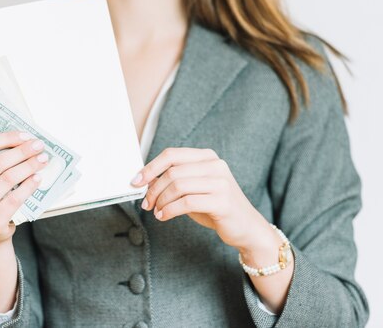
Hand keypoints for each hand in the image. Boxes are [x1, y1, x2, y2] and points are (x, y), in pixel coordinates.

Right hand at [0, 131, 48, 245]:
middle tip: (38, 145)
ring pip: (8, 179)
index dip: (6, 138)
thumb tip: (21, 140)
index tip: (24, 135)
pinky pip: (15, 198)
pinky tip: (37, 178)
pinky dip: (29, 186)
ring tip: (42, 159)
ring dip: (29, 166)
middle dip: (22, 151)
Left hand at [131, 147, 273, 250]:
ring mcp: (221, 183)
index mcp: (208, 157)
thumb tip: (146, 181)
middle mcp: (215, 166)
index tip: (136, 181)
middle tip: (146, 204)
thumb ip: (174, 182)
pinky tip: (164, 217)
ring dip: (161, 201)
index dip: (150, 167)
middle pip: (172, 172)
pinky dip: (170, 210)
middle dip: (154, 189)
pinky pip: (187, 202)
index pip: (172, 155)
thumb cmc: (216, 207)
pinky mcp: (222, 201)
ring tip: (156, 211)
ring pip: (178, 186)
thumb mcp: (193, 190)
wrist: (246, 227)